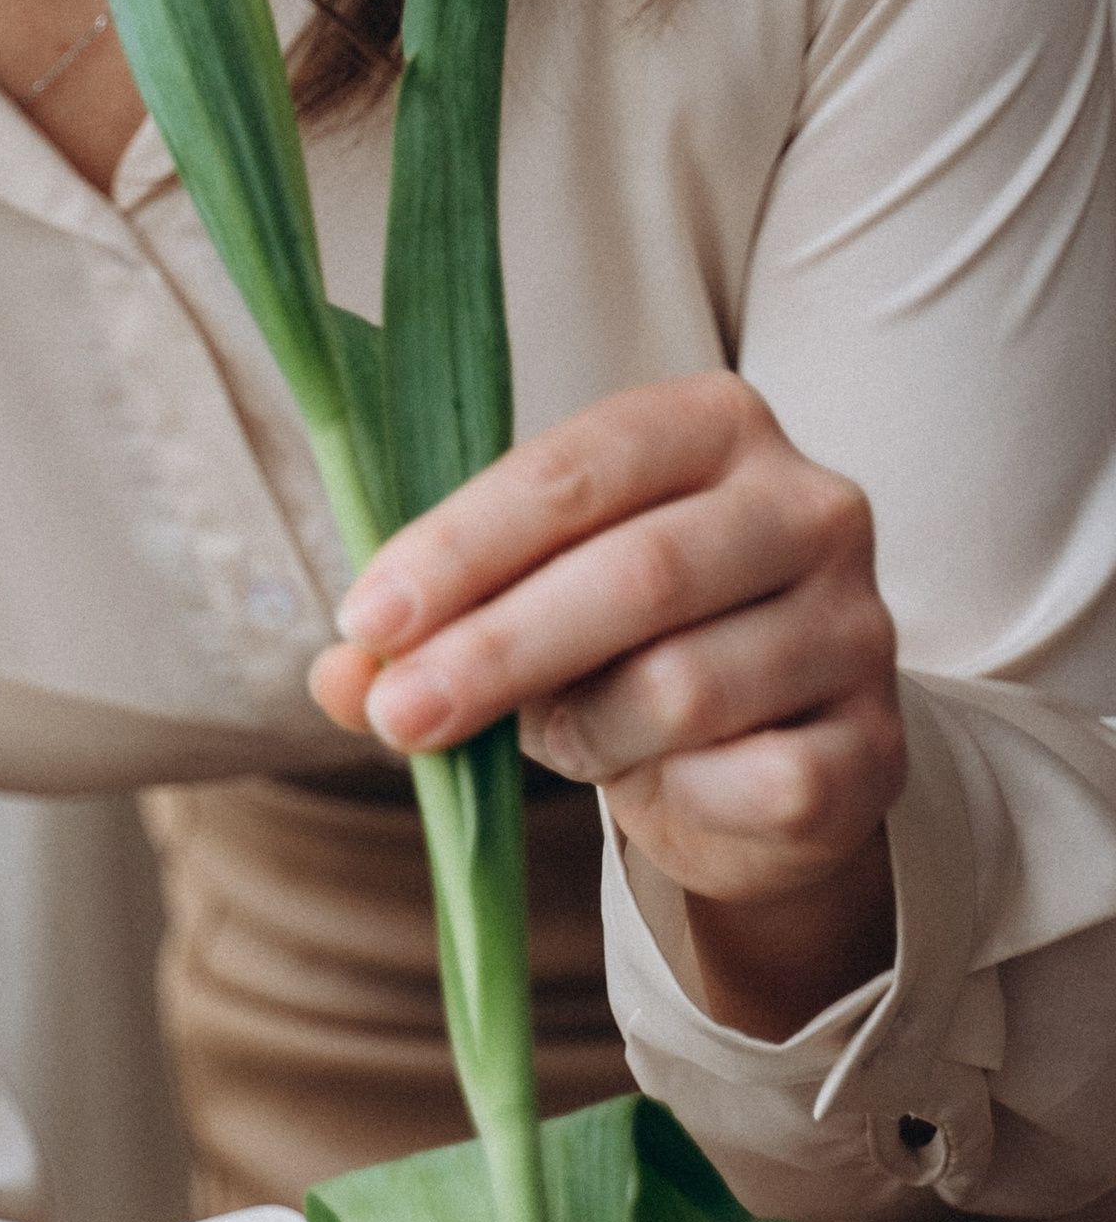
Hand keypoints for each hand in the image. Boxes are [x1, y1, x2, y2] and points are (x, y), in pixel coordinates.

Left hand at [309, 374, 905, 1035]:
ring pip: (686, 688)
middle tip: (401, 714)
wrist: (764, 762)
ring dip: (582, 731)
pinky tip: (654, 788)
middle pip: (637, 574)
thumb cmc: (624, 648)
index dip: (461, 548)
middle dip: (496, 651)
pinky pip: (754, 781)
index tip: (367, 621)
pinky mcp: (878, 743)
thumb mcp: (523, 611)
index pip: (574, 471)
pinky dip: (677, 797)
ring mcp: (858, 623)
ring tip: (547, 741)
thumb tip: (342, 676)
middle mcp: (808, 505)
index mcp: (712, 424)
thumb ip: (428, 632)